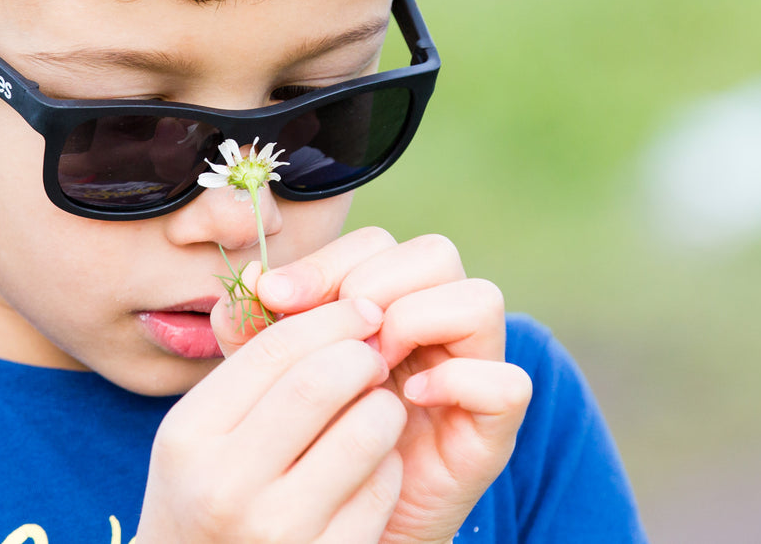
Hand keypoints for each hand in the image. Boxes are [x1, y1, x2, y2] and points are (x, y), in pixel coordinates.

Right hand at [134, 298, 405, 542]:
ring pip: (365, 431)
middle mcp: (225, 486)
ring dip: (383, 406)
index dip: (329, 317)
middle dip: (361, 353)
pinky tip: (368, 468)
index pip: (273, 349)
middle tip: (375, 351)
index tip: (360, 308)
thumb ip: (243, 364)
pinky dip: (387, 466)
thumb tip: (286, 280)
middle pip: (320, 381)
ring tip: (375, 406)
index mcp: (190, 437)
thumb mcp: (200, 431)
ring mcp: (277, 531)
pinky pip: (383, 488)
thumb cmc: (207, 493)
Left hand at [216, 227, 532, 543]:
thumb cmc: (308, 439)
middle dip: (373, 284)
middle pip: (435, 254)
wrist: (333, 520)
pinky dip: (458, 382)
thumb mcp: (273, 377)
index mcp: (388, 302)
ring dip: (416, 321)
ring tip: (370, 366)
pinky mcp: (493, 427)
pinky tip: (406, 400)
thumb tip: (253, 277)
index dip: (327, 262)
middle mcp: (438, 325)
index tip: (275, 295)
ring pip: (479, 300)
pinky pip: (507, 383)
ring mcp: (472, 372)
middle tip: (332, 335)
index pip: (376, 243)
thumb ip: (257, 330)